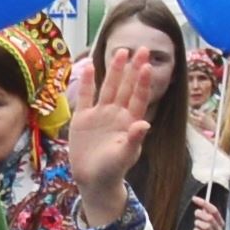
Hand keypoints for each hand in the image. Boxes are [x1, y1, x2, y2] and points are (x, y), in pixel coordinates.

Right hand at [66, 46, 160, 219]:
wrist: (93, 180)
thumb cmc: (113, 170)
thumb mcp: (125, 155)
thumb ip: (134, 139)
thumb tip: (145, 123)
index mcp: (130, 122)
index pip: (138, 98)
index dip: (142, 82)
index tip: (146, 66)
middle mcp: (117, 114)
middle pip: (126, 87)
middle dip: (133, 68)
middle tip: (142, 49)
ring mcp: (100, 114)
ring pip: (108, 87)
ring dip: (114, 70)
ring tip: (121, 51)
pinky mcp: (83, 118)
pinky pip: (86, 97)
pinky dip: (86, 82)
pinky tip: (88, 66)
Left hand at [191, 192, 225, 229]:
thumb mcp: (211, 225)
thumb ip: (208, 216)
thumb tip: (201, 204)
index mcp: (221, 223)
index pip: (214, 210)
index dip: (203, 203)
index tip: (194, 198)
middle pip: (210, 218)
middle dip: (200, 214)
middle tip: (196, 214)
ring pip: (206, 226)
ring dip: (198, 223)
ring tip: (196, 225)